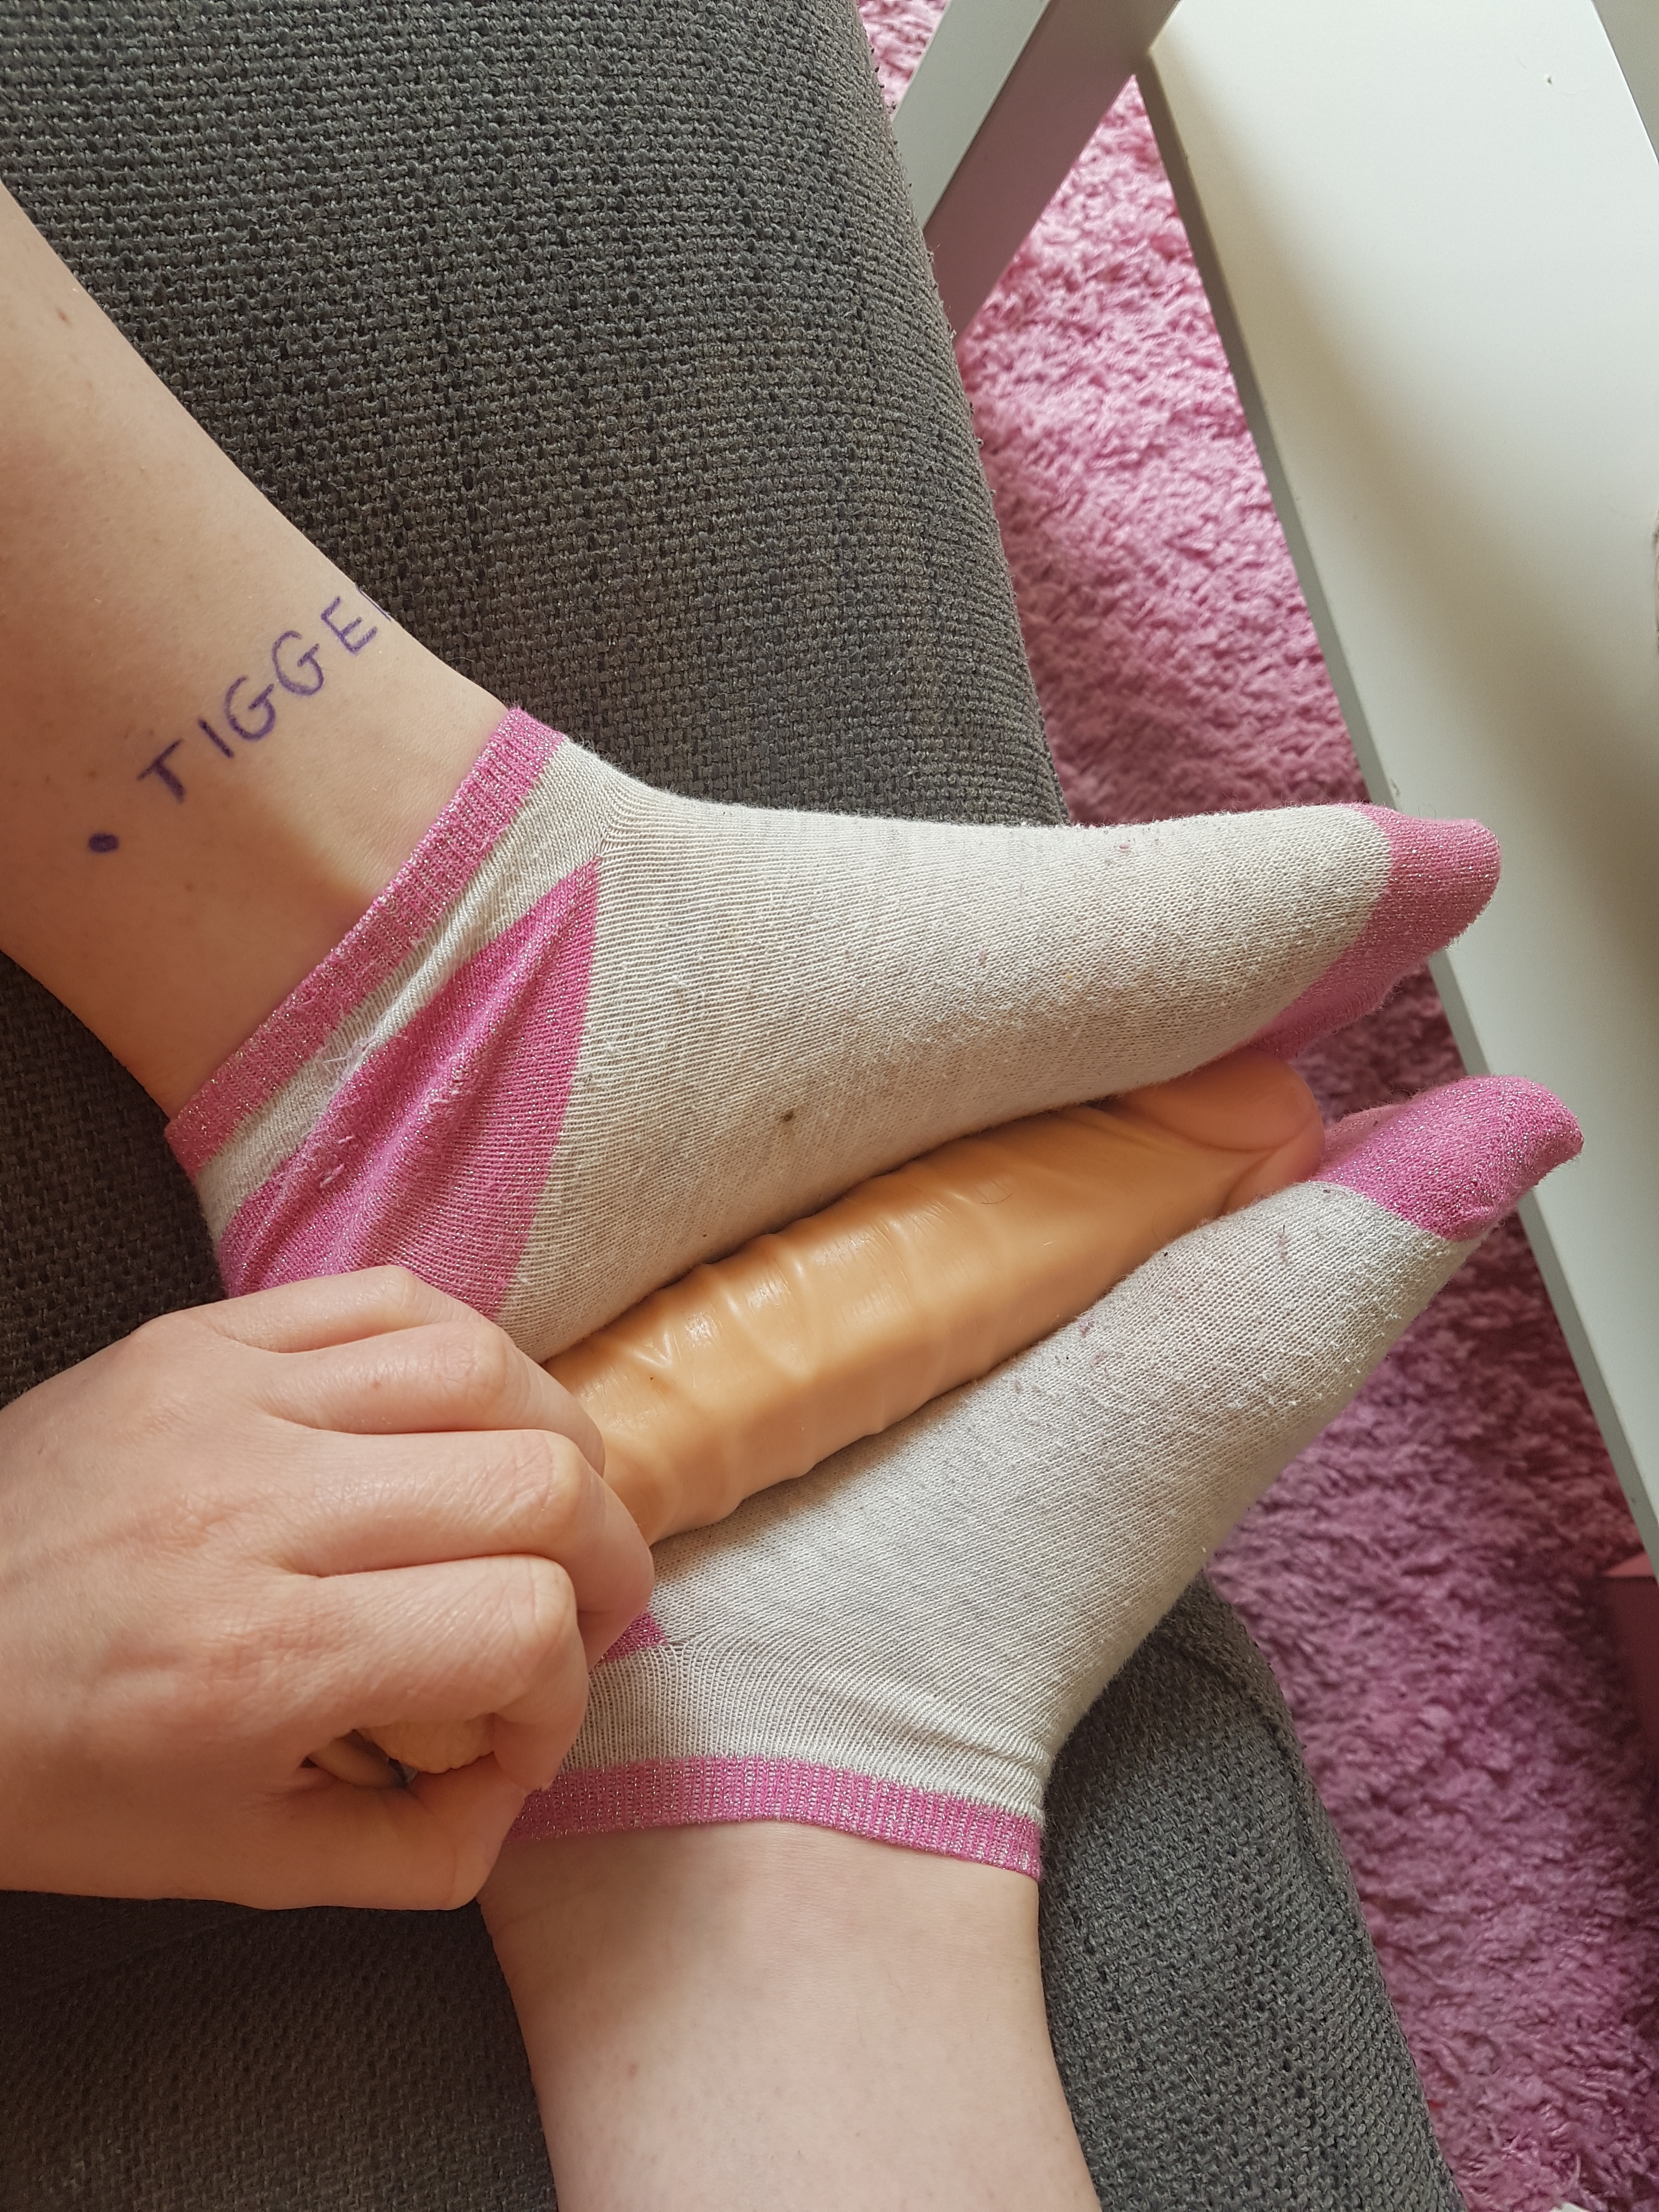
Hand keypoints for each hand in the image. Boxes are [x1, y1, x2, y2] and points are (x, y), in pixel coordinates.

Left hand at [0, 1268, 651, 1907]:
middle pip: (535, 1483)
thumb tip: (524, 1778)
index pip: (518, 1624)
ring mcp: (225, 1401)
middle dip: (604, 1562)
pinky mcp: (198, 1338)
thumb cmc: (59, 1773)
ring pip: (484, 1369)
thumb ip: (418, 1850)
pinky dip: (467, 1358)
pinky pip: (391, 1300)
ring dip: (556, 1444)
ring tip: (542, 1507)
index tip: (523, 1727)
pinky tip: (464, 1421)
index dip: (566, 1688)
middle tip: (576, 1611)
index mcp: (260, 1662)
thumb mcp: (241, 1864)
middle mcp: (253, 1511)